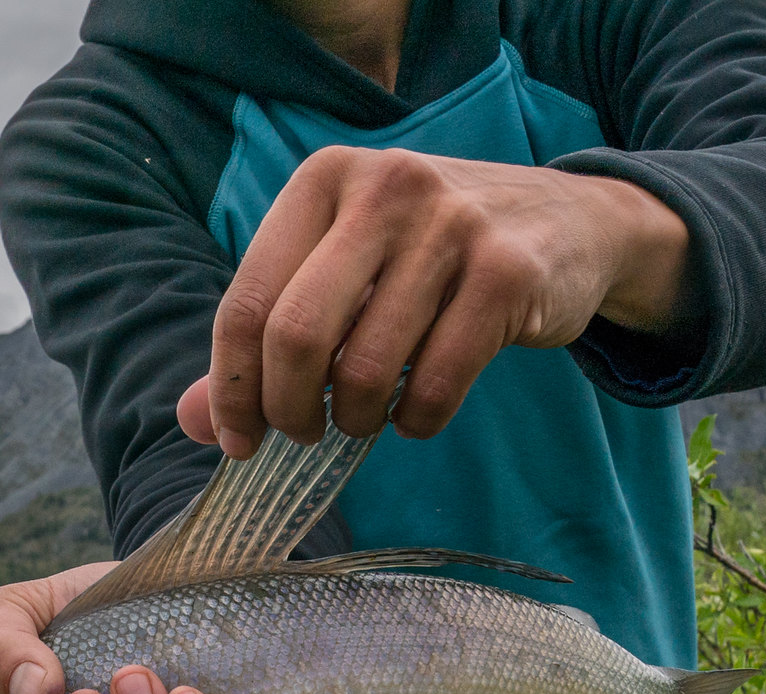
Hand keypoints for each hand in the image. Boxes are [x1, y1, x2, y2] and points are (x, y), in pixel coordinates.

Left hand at [190, 147, 697, 451]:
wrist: (570, 223)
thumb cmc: (428, 257)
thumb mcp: (342, 272)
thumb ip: (264, 339)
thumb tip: (195, 420)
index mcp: (324, 180)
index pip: (247, 302)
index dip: (231, 387)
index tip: (238, 440)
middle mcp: (384, 189)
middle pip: (296, 336)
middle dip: (287, 409)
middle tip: (301, 435)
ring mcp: (452, 225)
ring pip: (365, 368)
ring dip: (355, 420)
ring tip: (362, 419)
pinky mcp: (508, 273)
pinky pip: (434, 385)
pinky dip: (415, 421)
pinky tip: (415, 412)